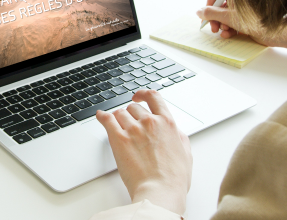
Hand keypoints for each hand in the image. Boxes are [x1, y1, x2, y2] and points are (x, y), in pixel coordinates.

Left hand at [96, 90, 191, 214]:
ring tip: (120, 130)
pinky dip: (102, 117)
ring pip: (120, 114)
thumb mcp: (185, 153)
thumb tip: (173, 131)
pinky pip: (107, 120)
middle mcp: (149, 122)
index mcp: (167, 123)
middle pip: (133, 108)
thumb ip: (178, 136)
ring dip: (119, 120)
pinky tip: (101, 116)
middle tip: (130, 128)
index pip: (153, 97)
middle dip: (131, 116)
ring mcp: (133, 129)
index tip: (138, 97)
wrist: (160, 191)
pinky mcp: (118, 139)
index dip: (143, 94)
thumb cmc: (173, 178)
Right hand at [196, 0, 276, 46]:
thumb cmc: (254, 21)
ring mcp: (241, 11)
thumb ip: (211, 13)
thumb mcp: (228, 17)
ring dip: (221, 26)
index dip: (208, 6)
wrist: (273, 32)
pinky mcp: (244, 20)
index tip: (206, 17)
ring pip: (224, 17)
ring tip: (225, 32)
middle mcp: (237, 1)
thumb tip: (199, 11)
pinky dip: (229, 30)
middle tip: (214, 29)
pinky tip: (229, 35)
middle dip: (215, 19)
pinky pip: (231, 23)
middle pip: (218, 8)